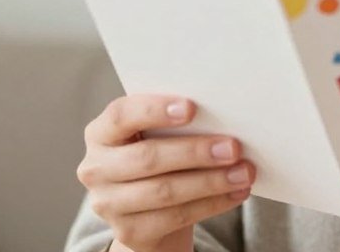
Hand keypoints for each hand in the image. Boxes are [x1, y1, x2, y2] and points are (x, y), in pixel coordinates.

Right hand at [77, 95, 254, 251]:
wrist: (150, 208)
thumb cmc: (160, 155)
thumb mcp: (158, 134)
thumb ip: (176, 123)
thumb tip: (224, 115)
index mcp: (101, 133)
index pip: (120, 115)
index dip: (154, 110)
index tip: (191, 107)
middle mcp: (96, 168)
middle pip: (147, 158)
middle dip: (195, 152)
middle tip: (233, 146)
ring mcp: (108, 204)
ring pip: (164, 191)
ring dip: (210, 181)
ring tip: (243, 172)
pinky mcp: (129, 232)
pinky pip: (176, 217)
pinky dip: (212, 203)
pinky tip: (236, 193)